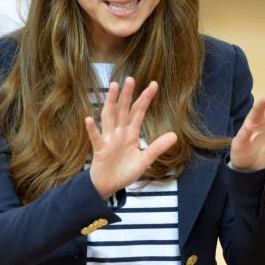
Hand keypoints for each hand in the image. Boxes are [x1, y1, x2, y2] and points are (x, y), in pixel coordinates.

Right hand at [87, 77, 176, 199]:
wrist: (109, 186)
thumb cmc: (125, 171)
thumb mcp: (144, 160)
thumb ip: (157, 147)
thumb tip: (175, 135)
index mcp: (131, 133)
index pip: (139, 112)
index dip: (145, 98)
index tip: (154, 84)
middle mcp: (119, 132)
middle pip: (124, 110)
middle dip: (127, 95)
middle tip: (131, 78)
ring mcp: (109, 139)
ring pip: (109, 117)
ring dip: (111, 102)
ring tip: (113, 87)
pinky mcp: (100, 149)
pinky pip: (96, 138)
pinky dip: (92, 129)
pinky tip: (89, 119)